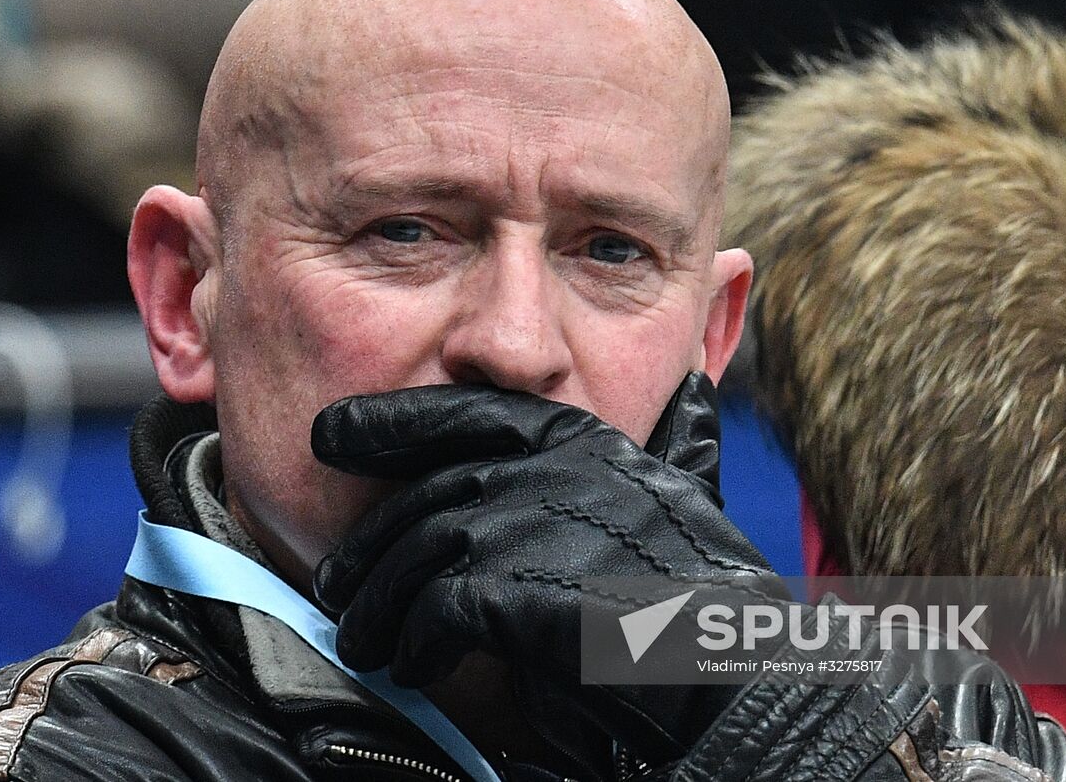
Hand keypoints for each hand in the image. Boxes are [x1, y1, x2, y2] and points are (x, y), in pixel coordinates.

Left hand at [311, 372, 782, 764]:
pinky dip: (416, 641)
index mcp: (587, 441)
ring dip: (380, 606)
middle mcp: (559, 468)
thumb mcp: (672, 505)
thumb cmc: (698, 599)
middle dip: (372, 546)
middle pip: (429, 495)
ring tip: (364, 641)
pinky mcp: (524, 588)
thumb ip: (653, 454)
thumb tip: (691, 389)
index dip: (392, 421)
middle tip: (337, 586)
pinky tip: (414, 665)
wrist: (734, 677)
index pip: (469, 411)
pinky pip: (438, 608)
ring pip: (421, 552)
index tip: (331, 432)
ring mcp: (541, 522)